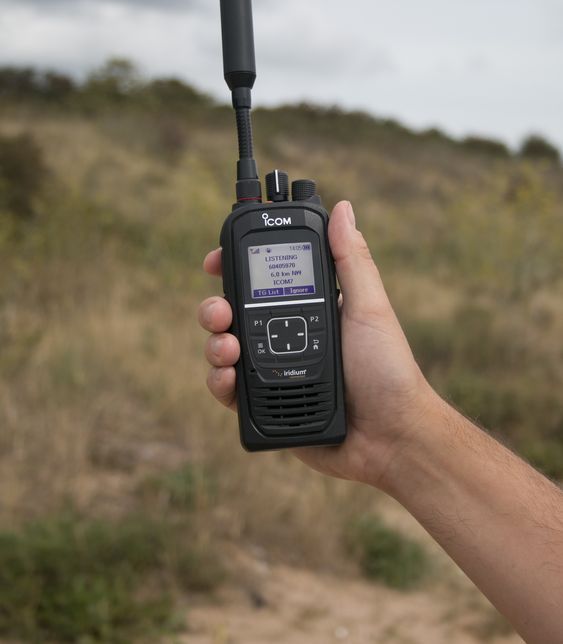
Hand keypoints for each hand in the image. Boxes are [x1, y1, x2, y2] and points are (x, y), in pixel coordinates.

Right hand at [198, 201, 434, 488]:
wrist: (390, 438)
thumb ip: (351, 260)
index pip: (263, 279)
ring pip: (224, 348)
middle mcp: (284, 335)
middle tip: (219, 311)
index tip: (216, 261)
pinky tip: (228, 377)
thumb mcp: (369, 308)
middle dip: (215, 307)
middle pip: (233, 313)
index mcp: (308, 307)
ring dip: (215, 342)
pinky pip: (229, 389)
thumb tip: (343, 208)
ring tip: (227, 347)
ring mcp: (272, 370)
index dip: (234, 268)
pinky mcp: (265, 405)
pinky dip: (220, 381)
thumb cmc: (388, 370)